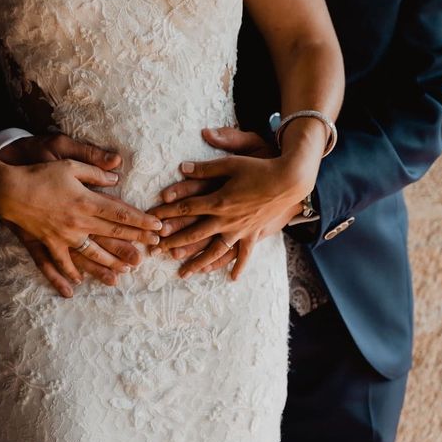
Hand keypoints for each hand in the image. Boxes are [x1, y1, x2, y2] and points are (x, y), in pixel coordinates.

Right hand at [0, 132, 161, 294]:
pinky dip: (66, 275)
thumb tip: (116, 176)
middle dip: (134, 241)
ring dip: (109, 264)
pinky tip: (76, 285)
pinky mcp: (45, 243)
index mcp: (86, 201)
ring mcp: (62, 236)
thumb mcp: (69, 163)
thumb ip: (95, 171)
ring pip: (91, 254)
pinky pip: (57, 263)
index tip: (157, 227)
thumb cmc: (39, 172)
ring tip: (124, 272)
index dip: (141, 221)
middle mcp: (78, 222)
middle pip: (112, 235)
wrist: (7, 188)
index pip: (120, 214)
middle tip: (152, 249)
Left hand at [149, 126, 319, 279]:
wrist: (289, 180)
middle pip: (194, 234)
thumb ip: (205, 168)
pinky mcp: (254, 234)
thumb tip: (181, 168)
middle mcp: (226, 219)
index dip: (166, 214)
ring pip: (214, 251)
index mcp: (218, 200)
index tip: (151, 221)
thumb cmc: (259, 167)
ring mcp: (240, 230)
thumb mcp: (230, 163)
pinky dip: (238, 266)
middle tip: (156, 252)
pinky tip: (231, 278)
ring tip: (183, 273)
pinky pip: (244, 254)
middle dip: (173, 243)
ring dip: (197, 262)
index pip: (185, 208)